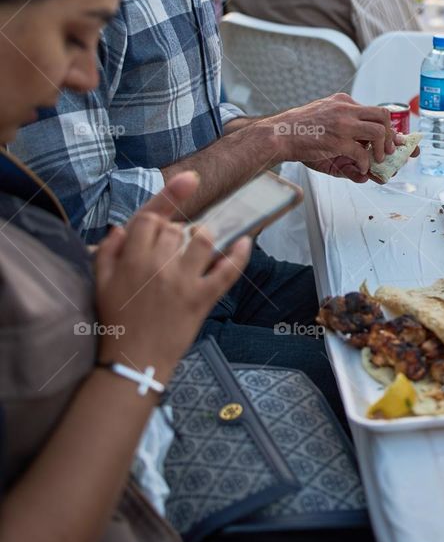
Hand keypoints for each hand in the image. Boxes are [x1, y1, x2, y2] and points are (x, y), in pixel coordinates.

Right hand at [94, 173, 251, 380]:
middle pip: (176, 228)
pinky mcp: (202, 299)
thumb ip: (107, 253)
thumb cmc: (116, 322)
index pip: (152, 218)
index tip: (190, 179)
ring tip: (200, 245)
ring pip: (203, 239)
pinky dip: (239, 255)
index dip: (168, 200)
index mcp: (131, 259)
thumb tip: (121, 228)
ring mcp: (182, 282)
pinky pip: (227, 271)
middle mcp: (158, 266)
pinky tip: (245, 242)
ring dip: (204, 236)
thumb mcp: (100, 285)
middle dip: (176, 232)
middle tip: (171, 252)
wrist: (134, 362)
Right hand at [265, 94, 395, 181]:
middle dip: (391, 135)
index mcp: (343, 101)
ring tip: (378, 159)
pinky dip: (366, 163)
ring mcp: (343, 124)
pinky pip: (362, 153)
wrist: (278, 134)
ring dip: (382, 149)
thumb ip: (345, 132)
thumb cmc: (299, 131)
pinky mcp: (338, 140)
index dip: (387, 126)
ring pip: (378, 132)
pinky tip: (362, 168)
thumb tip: (363, 151)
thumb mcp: (325, 122)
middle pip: (383, 116)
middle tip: (390, 150)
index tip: (395, 139)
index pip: (373, 110)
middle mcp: (346, 109)